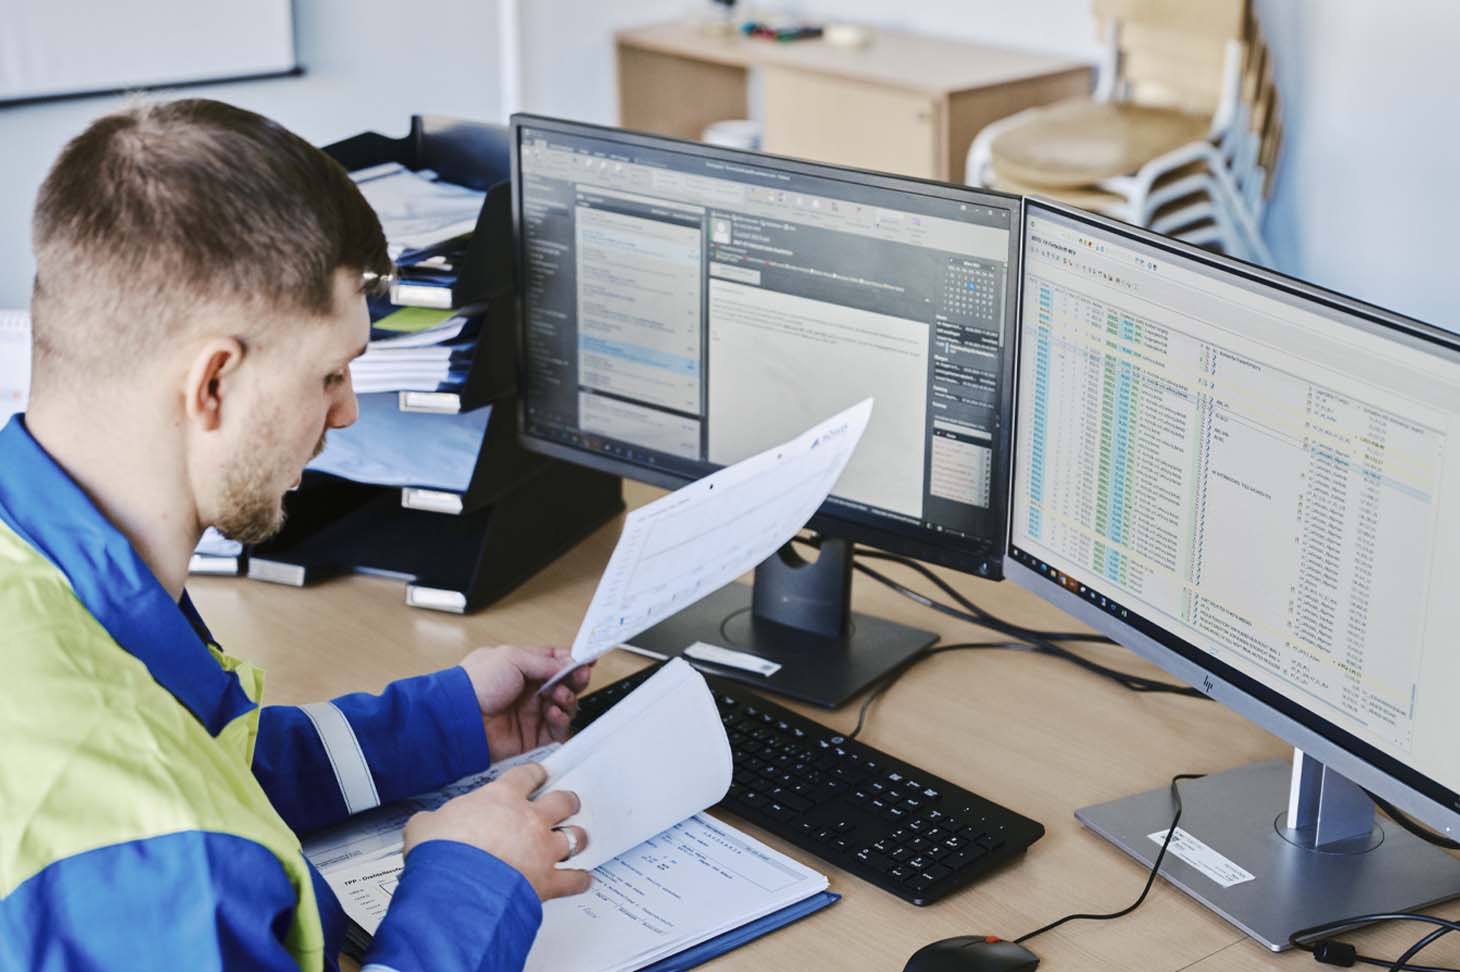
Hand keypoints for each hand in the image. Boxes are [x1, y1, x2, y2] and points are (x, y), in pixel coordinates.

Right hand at [403, 763, 590, 900]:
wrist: (453, 887)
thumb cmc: (440, 853)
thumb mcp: (426, 824)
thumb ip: (435, 820)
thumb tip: (427, 826)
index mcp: (501, 798)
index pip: (526, 776)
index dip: (535, 774)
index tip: (538, 775)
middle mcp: (529, 819)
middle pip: (562, 801)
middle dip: (567, 801)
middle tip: (568, 803)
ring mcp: (542, 849)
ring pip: (575, 837)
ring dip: (577, 838)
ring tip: (577, 838)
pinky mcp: (547, 882)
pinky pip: (574, 880)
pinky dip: (579, 880)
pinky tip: (583, 879)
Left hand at [460, 645, 592, 759]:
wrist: (460, 718)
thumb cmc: (476, 684)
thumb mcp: (512, 658)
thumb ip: (545, 661)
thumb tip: (568, 662)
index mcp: (522, 667)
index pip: (555, 662)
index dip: (572, 661)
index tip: (586, 660)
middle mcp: (528, 689)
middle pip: (565, 683)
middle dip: (575, 679)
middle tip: (580, 676)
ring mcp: (532, 712)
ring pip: (565, 705)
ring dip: (569, 699)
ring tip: (560, 696)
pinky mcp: (533, 735)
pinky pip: (558, 728)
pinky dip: (562, 720)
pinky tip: (554, 712)